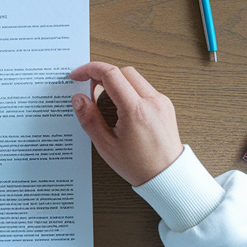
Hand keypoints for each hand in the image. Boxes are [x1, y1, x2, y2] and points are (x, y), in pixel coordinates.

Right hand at [70, 62, 183, 185]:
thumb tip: (78, 99)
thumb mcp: (107, 146)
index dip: (90, 69)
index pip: (110, 74)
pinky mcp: (165, 105)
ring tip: (105, 102)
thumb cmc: (140, 166)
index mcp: (136, 110)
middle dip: (102, 74)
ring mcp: (161, 102)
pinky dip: (129, 90)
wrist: (168, 177)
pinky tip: (121, 106)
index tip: (77, 75)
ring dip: (117, 82)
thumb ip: (90, 120)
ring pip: (134, 77)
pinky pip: (144, 87)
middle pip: (123, 71)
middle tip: (89, 88)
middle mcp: (152, 101)